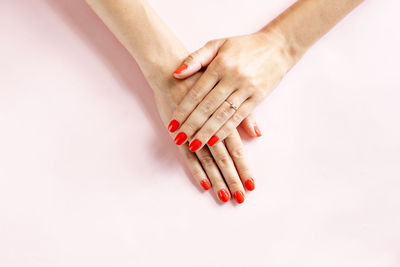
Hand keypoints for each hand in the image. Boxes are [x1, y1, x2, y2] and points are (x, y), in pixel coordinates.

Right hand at [154, 72, 255, 203]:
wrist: (172, 69)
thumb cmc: (204, 79)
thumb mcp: (229, 92)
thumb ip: (244, 113)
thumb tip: (258, 134)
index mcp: (225, 117)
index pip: (237, 149)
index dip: (244, 168)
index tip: (252, 185)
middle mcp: (210, 126)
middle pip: (224, 158)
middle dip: (233, 179)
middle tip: (240, 198)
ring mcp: (193, 131)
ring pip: (208, 159)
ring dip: (217, 179)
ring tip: (224, 196)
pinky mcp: (178, 133)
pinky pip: (187, 155)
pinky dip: (196, 170)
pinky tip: (204, 185)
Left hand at [168, 30, 294, 151]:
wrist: (278, 46)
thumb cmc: (244, 46)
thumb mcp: (218, 44)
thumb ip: (196, 58)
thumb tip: (176, 74)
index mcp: (220, 65)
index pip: (197, 92)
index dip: (183, 110)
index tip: (172, 124)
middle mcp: (232, 78)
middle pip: (208, 107)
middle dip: (191, 125)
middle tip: (178, 139)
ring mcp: (246, 89)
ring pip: (222, 115)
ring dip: (206, 132)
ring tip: (193, 145)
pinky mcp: (257, 98)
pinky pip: (239, 117)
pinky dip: (226, 130)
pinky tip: (215, 141)